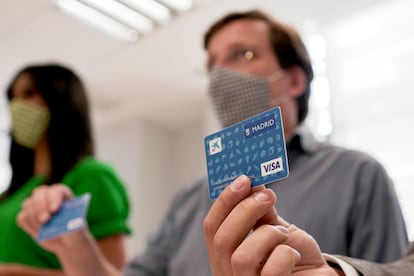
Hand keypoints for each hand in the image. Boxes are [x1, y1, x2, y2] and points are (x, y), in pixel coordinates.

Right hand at [16, 184, 79, 253]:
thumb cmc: (75, 232)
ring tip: (45, 228)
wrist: (68, 243)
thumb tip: (65, 222)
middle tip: (45, 219)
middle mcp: (49, 196)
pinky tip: (39, 232)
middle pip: (39, 192)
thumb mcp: (78, 230)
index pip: (57, 190)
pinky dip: (29, 225)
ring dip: (34, 217)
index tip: (54, 210)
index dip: (54, 198)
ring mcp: (37, 206)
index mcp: (64, 195)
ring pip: (28, 204)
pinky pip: (22, 217)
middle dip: (40, 206)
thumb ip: (73, 225)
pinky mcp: (28, 217)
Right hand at [203, 175, 339, 274]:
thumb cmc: (292, 255)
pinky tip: (294, 254)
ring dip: (267, 235)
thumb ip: (260, 211)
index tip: (244, 179)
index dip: (224, 201)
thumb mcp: (273, 229)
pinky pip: (271, 271)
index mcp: (224, 255)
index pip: (211, 228)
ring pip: (241, 257)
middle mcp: (229, 273)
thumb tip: (252, 182)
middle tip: (268, 195)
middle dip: (245, 211)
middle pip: (222, 240)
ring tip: (283, 233)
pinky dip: (285, 254)